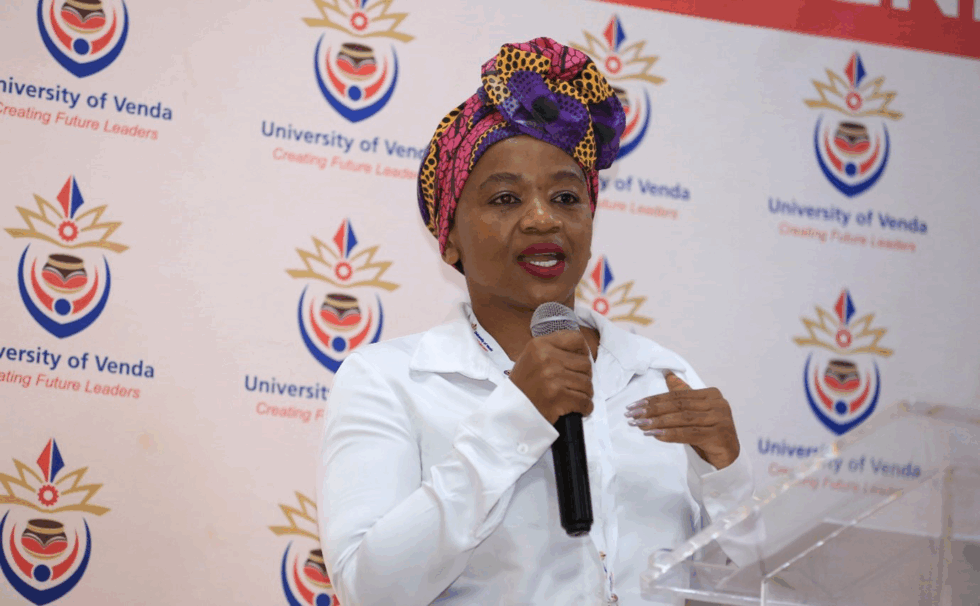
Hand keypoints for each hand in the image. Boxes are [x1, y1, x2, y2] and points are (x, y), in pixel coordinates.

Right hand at [509, 330, 593, 424]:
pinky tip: (575, 408)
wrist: (510, 410)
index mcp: (540, 345)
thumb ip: (554, 350)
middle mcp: (546, 359)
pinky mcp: (558, 398)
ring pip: (587, 384)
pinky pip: (585, 401)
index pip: (577, 339)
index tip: (579, 362)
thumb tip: (583, 352)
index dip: (583, 352)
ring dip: (584, 393)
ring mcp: (553, 379)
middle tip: (574, 384)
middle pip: (585, 363)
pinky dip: (584, 407)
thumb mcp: (531, 357)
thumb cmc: (523, 385)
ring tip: (572, 397)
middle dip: (584, 376)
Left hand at [625, 371, 739, 468]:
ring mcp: (720, 419)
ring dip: (658, 422)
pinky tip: (655, 435)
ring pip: (682, 418)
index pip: (677, 395)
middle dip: (652, 410)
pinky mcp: (719, 435)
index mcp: (711, 394)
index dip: (654, 400)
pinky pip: (689, 433)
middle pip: (678, 405)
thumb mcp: (694, 413)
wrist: (729, 458)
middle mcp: (718, 403)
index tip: (635, 405)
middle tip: (632, 416)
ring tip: (640, 425)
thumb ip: (683, 395)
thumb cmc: (708, 434)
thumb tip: (668, 374)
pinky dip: (670, 434)